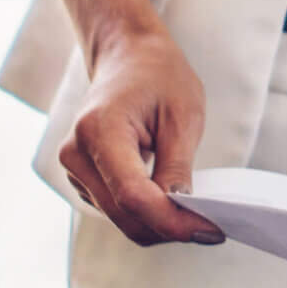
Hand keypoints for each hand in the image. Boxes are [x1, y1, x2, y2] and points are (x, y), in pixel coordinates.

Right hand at [56, 26, 224, 245]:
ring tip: (195, 212)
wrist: (127, 57)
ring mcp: (75, 167)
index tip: (209, 230)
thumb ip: (178, 168)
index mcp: (99, 130)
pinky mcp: (83, 177)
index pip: (132, 195)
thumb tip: (182, 213)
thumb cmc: (157, 77)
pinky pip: (115, 209)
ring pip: (119, 218)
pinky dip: (145, 213)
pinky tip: (171, 200)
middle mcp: (77, 153)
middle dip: (168, 227)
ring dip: (158, 223)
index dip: (170, 221)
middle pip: (123, 215)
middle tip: (211, 228)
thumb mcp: (182, 116)